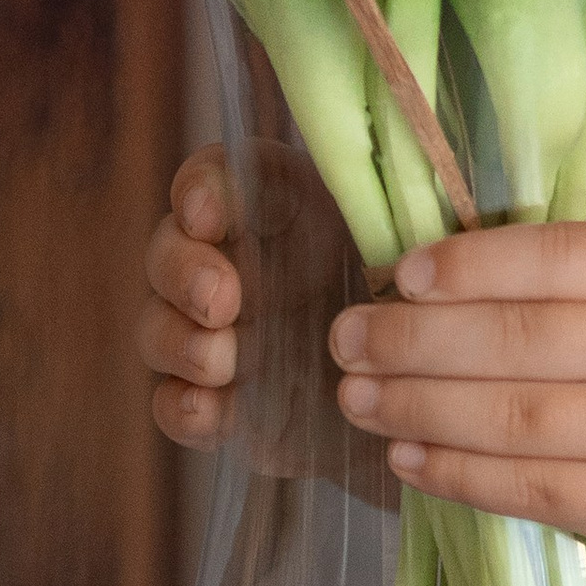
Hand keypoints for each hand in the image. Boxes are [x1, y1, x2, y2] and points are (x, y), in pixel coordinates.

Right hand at [142, 140, 385, 494]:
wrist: (427, 390)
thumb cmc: (419, 297)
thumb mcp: (414, 246)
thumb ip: (392, 209)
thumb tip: (399, 177)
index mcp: (277, 210)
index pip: (214, 178)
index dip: (201, 191)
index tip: (211, 217)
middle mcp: (232, 265)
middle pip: (169, 251)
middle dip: (184, 273)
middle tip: (222, 300)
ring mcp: (216, 336)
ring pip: (158, 327)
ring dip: (181, 342)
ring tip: (225, 360)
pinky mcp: (218, 403)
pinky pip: (170, 403)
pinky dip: (183, 406)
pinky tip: (208, 408)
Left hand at [327, 134, 585, 584]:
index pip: (556, 257)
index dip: (469, 263)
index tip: (400, 270)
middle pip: (512, 341)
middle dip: (411, 340)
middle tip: (342, 336)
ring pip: (507, 418)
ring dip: (415, 407)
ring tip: (352, 396)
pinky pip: (529, 490)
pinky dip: (459, 475)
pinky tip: (407, 458)